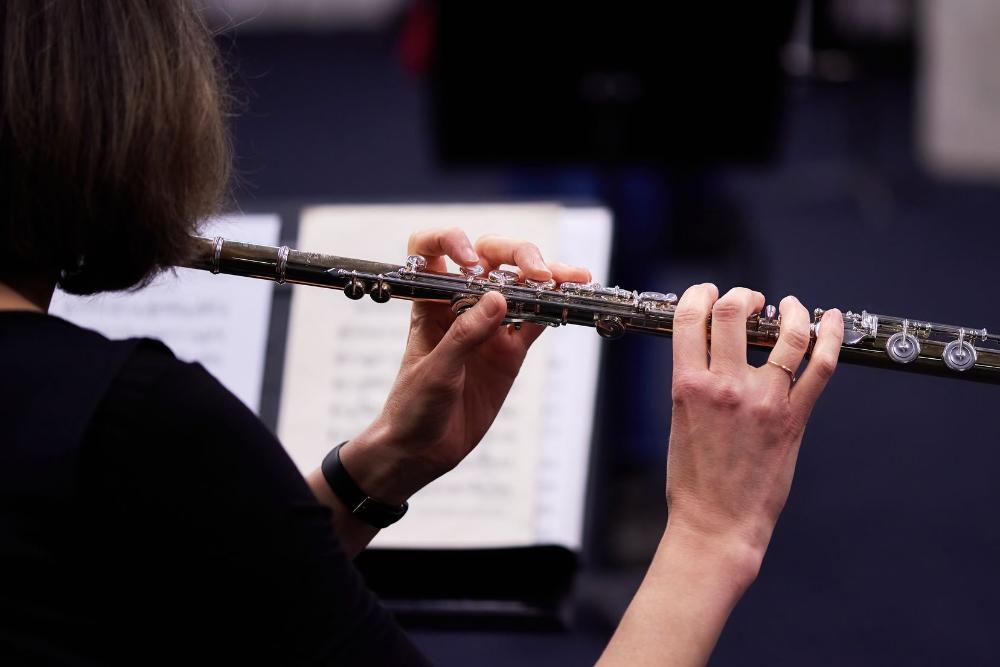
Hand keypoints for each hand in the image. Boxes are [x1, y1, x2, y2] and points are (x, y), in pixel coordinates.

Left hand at [341, 228, 589, 503]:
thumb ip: (464, 336)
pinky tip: (571, 300)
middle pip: (490, 258)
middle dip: (516, 255)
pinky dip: (554, 309)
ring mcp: (488, 326)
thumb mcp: (435, 373)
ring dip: (546, 276)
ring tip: (571, 278)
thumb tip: (498, 300)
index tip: (471, 262)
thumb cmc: (412, 408)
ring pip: (520, 285)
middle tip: (537, 274)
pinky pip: (535, 321)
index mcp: (429, 302)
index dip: (450, 242)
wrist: (421, 451)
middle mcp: (460, 305)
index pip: (432, 251)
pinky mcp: (510, 351)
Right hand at [665, 285, 843, 578]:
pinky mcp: (793, 418)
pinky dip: (830, 337)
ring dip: (788, 310)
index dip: (700, 294)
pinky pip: (819, 367)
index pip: (689, 317)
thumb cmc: (693, 479)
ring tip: (786, 307)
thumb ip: (694, 381)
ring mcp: (763, 400)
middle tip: (750, 301)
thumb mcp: (678, 419)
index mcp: (687, 385)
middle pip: (733, 312)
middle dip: (741, 295)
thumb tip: (710, 349)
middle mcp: (725, 386)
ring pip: (786, 334)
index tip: (709, 294)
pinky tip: (831, 320)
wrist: (717, 523)